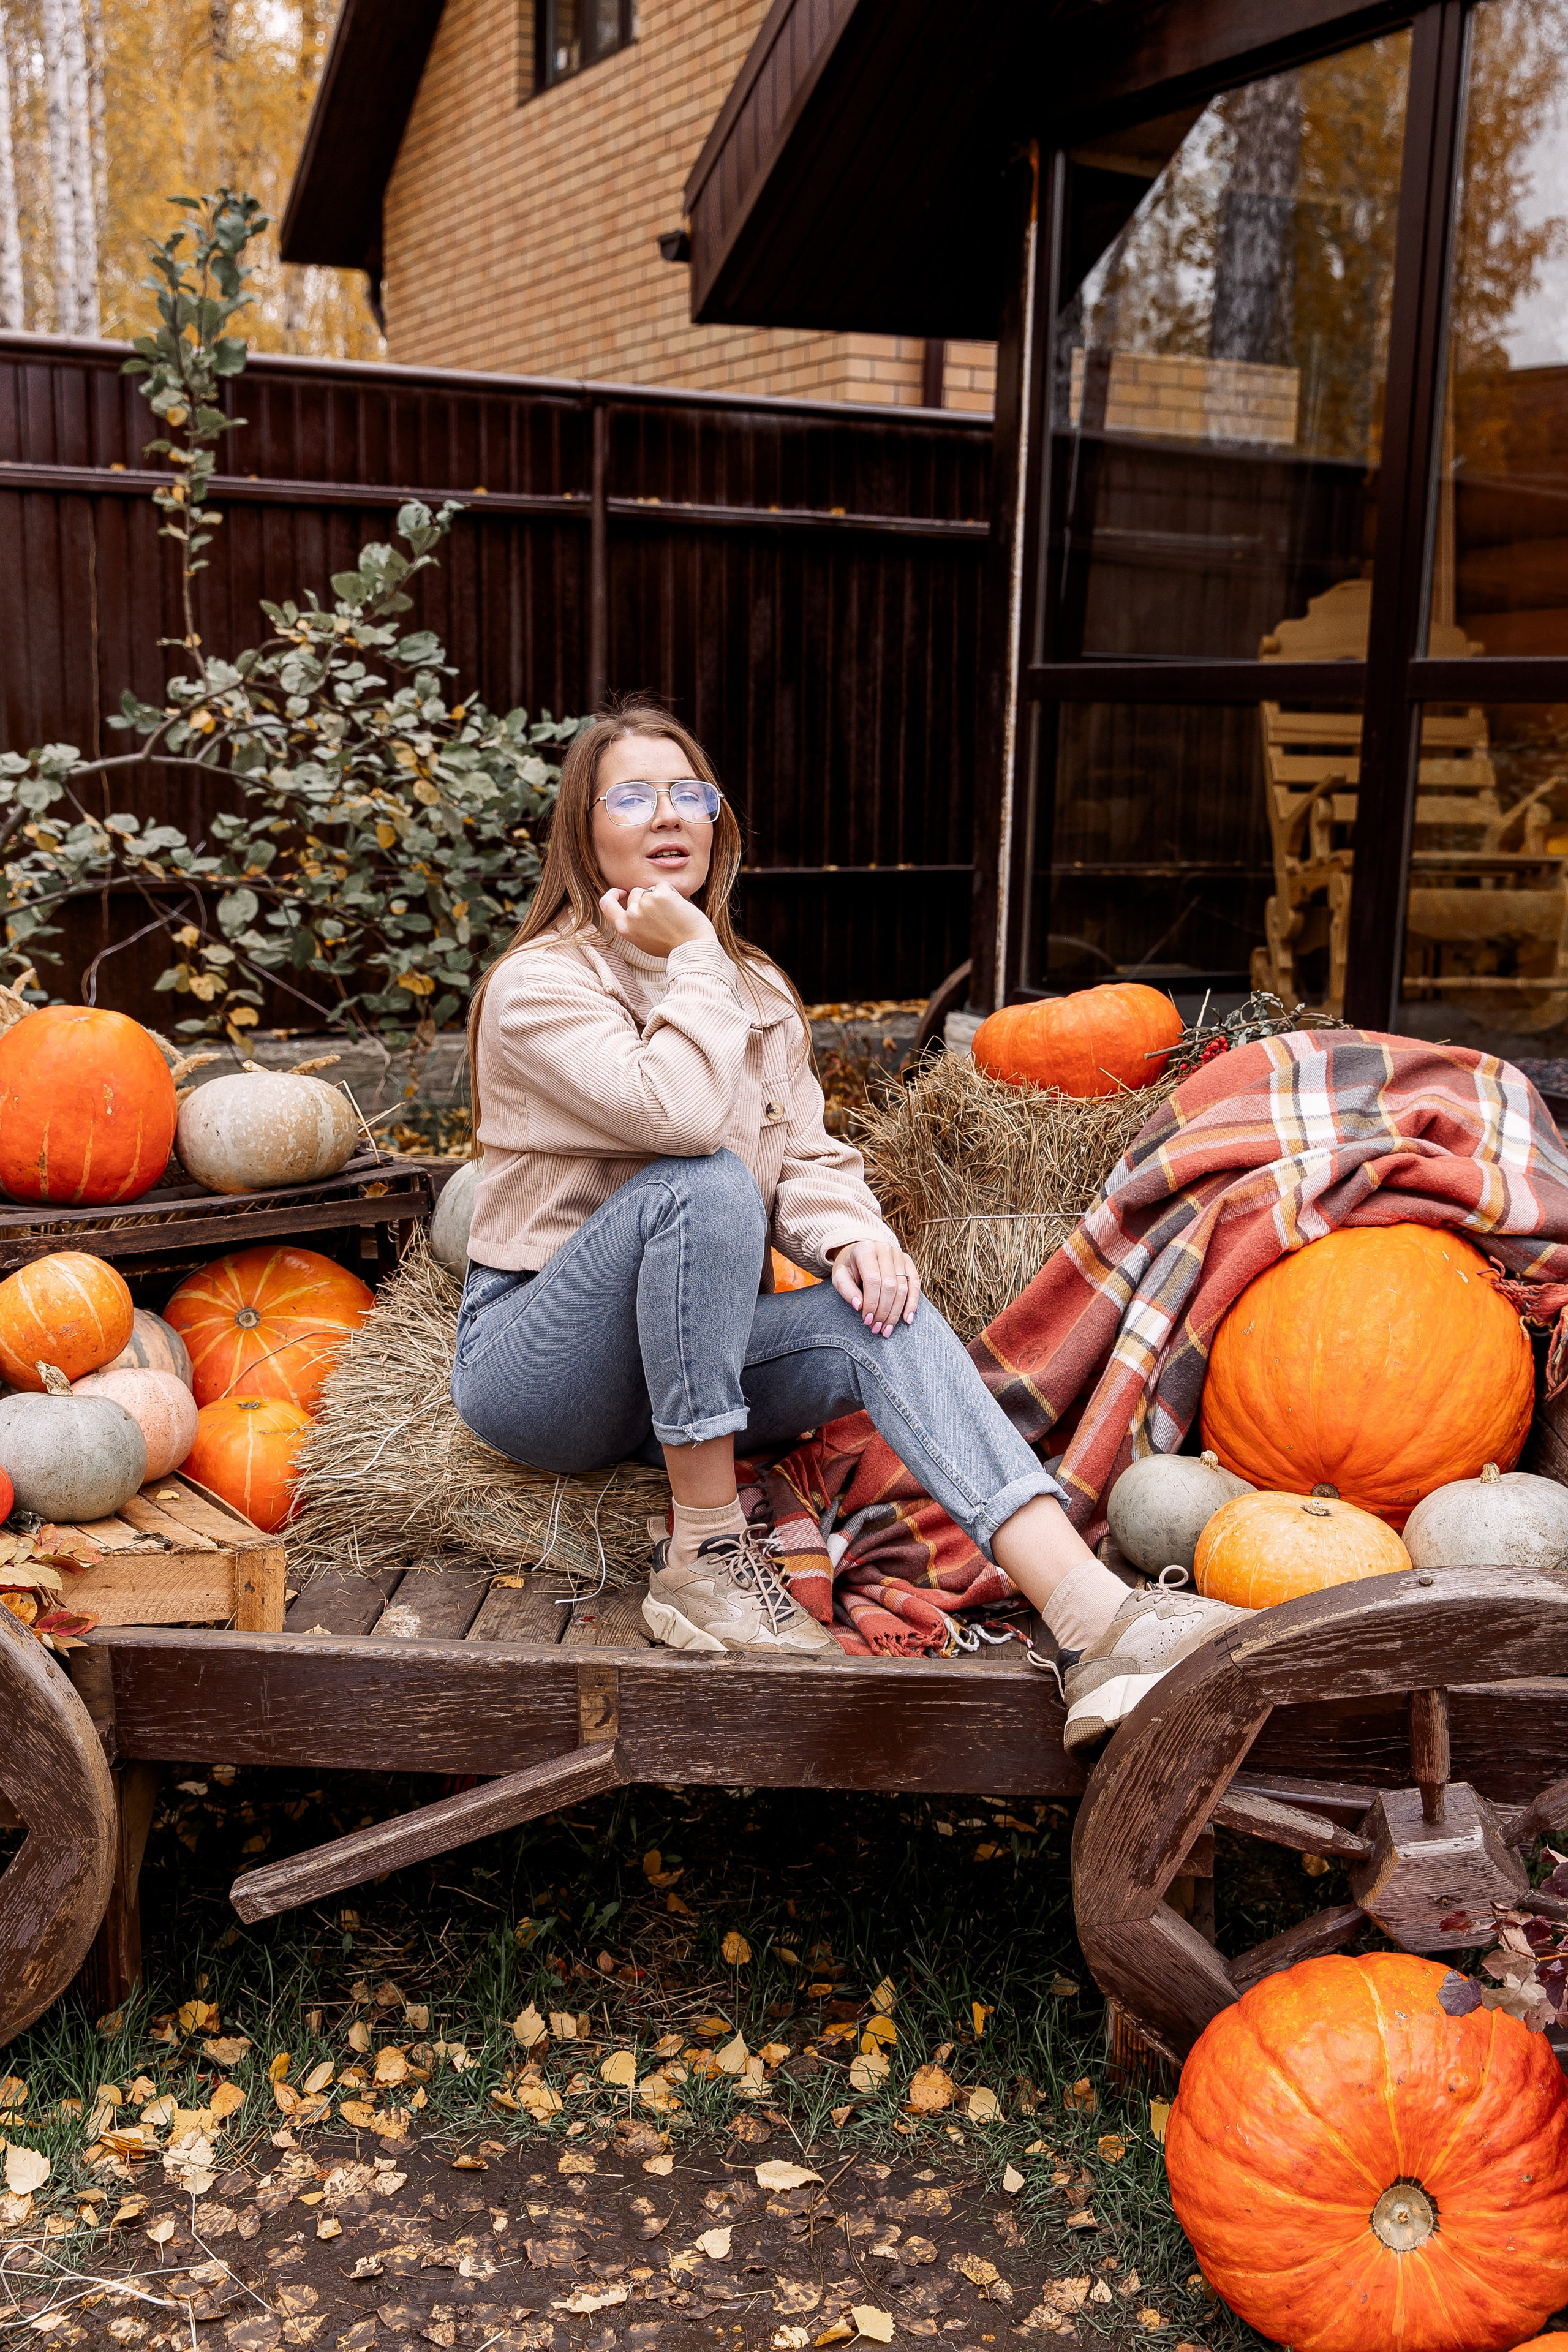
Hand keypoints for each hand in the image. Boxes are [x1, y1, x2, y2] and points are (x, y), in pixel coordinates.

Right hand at [599, 883, 715, 957]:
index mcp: (625, 928)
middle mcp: (632, 915)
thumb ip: (633, 923)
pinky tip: (679, 908)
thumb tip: (631, 905)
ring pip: (650, 889)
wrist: (693, 947)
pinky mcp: (660, 895)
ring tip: (672, 915)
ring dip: (661, 896)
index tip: (621, 891)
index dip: (613, 894)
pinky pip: (663, 885)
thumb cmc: (672, 946)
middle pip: (635, 893)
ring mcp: (645, 903)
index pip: (606, 904)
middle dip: (647, 898)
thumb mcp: (643, 939)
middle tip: (664, 915)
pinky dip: (672, 893)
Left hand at [830, 1238, 921, 1334]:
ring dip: (896, 1312)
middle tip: (876, 1328)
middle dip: (884, 1311)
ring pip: (903, 1287)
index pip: (873, 1280)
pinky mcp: (908, 1262)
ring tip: (887, 1328)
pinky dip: (912, 1303)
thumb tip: (859, 1306)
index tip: (867, 1320)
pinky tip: (907, 1319)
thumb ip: (847, 1291)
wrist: (859, 1253)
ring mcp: (899, 1255)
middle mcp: (885, 1249)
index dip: (871, 1303)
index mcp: (865, 1249)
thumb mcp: (839, 1277)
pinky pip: (915, 1284)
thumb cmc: (848, 1268)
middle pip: (890, 1286)